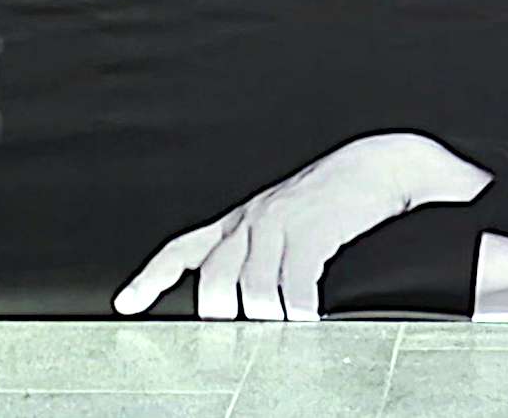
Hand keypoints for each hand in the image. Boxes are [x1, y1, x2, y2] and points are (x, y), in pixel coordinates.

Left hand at [113, 132, 493, 320]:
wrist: (380, 163)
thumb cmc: (332, 198)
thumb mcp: (283, 220)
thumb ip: (261, 254)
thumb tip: (251, 302)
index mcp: (239, 221)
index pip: (182, 249)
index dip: (151, 277)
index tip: (127, 304)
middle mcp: (251, 220)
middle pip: (216, 276)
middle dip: (220, 315)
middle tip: (229, 343)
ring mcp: (281, 222)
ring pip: (255, 283)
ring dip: (267, 317)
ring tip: (279, 336)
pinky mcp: (314, 227)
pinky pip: (297, 278)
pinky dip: (299, 306)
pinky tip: (306, 319)